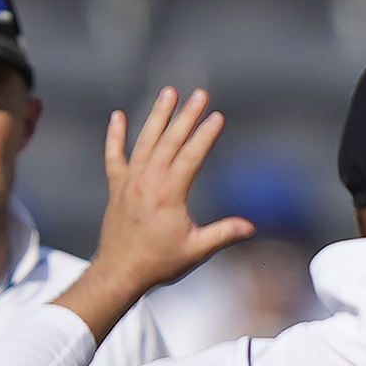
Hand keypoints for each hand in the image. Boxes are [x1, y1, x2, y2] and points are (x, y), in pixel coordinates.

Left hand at [63, 87, 255, 333]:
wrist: (119, 272)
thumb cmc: (159, 263)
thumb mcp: (196, 250)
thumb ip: (223, 234)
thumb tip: (250, 226)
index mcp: (169, 194)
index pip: (191, 156)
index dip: (205, 135)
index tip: (217, 117)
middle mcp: (148, 181)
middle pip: (170, 141)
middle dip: (187, 116)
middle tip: (200, 94)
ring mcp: (130, 181)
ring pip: (145, 141)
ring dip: (158, 115)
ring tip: (170, 93)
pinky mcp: (116, 187)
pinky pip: (114, 156)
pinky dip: (115, 136)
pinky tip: (117, 116)